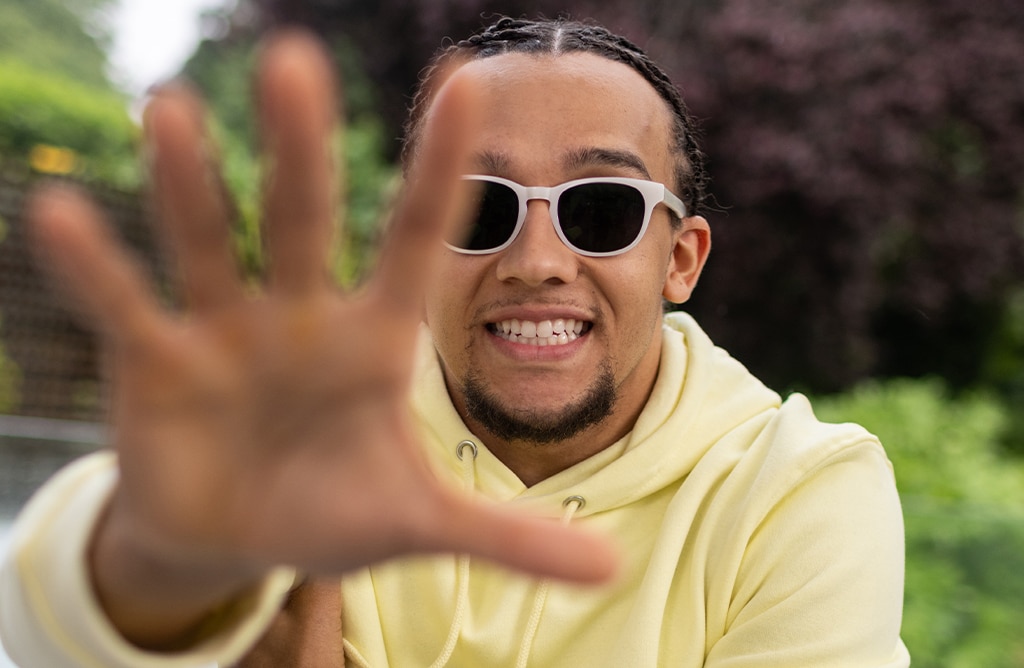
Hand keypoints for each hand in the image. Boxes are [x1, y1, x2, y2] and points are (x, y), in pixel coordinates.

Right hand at [28, 31, 615, 646]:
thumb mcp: (423, 520)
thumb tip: (609, 566)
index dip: (443, 168)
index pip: (418, 238)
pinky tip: (63, 213)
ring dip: (187, 185)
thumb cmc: (337, 508)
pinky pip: (124, 306)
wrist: (243, 535)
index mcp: (374, 339)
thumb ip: (510, 534)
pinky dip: (94, 268)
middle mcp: (300, 316)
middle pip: (302, 220)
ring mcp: (224, 333)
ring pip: (207, 245)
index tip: (471, 80)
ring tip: (166, 109)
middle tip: (293, 59)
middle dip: (299, 149)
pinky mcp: (155, 363)